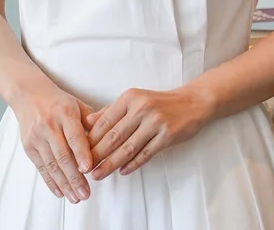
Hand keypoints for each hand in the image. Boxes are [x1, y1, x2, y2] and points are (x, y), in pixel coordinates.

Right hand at [12, 87, 95, 203]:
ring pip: (51, 165)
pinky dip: (51, 182)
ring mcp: (37, 138)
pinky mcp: (29, 148)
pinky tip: (60, 192)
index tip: (89, 169)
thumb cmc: (60, 103)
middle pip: (62, 155)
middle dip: (74, 177)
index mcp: (65, 114)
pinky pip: (41, 168)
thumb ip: (93, 121)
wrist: (29, 96)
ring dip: (64, 184)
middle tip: (85, 193)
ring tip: (75, 197)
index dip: (82, 154)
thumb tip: (109, 138)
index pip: (75, 136)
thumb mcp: (78, 105)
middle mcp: (49, 126)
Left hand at [85, 86, 213, 179]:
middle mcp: (142, 108)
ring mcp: (156, 122)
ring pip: (128, 148)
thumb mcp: (135, 99)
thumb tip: (87, 123)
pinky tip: (122, 171)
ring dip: (111, 164)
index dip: (90, 140)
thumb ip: (111, 111)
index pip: (105, 122)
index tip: (79, 153)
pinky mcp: (168, 135)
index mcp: (130, 97)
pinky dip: (132, 164)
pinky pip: (146, 153)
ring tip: (98, 175)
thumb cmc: (160, 103)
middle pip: (114, 136)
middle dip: (97, 155)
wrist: (193, 102)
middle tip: (84, 169)